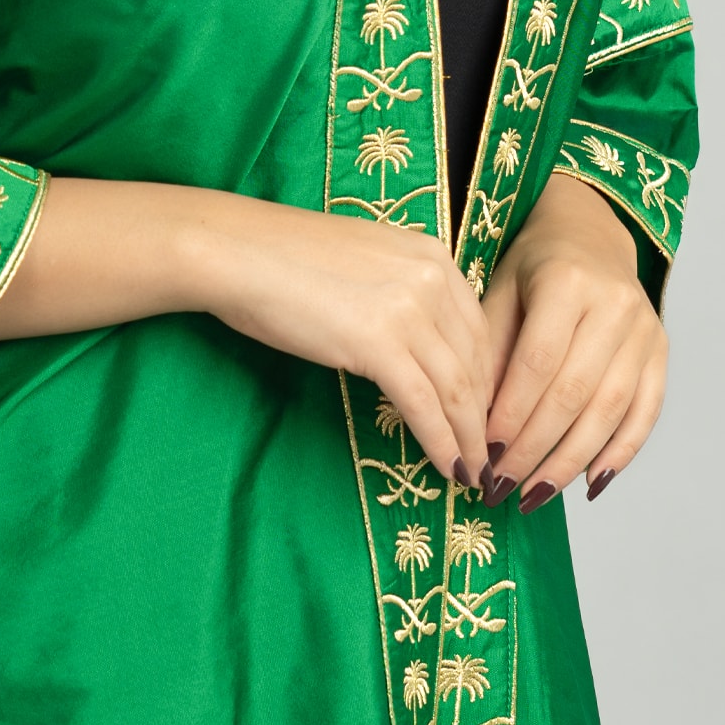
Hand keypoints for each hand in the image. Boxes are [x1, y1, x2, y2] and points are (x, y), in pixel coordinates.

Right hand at [0, 177, 492, 487]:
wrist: (236, 251)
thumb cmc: (282, 257)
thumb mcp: (363, 264)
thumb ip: (399, 294)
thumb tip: (413, 345)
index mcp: (433, 254)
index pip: (479, 329)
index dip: (489, 381)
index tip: (488, 416)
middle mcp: (434, 278)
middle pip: (477, 362)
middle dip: (486, 416)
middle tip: (489, 456)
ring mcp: (410, 309)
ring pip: (458, 389)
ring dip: (468, 439)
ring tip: (471, 473)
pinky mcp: (380, 343)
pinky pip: (424, 404)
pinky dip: (440, 441)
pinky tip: (446, 467)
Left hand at [479, 173, 666, 508]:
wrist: (588, 234)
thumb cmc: (531, 269)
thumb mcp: (498, 292)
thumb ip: (489, 351)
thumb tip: (474, 424)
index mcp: (567, 282)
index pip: (537, 362)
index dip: (511, 412)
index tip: (482, 452)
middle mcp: (615, 305)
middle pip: (574, 392)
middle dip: (534, 447)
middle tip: (501, 485)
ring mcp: (645, 329)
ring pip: (610, 410)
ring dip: (571, 460)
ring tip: (535, 494)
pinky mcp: (661, 352)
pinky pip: (645, 412)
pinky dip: (620, 453)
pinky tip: (589, 482)